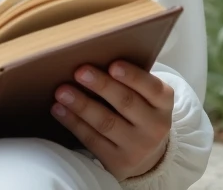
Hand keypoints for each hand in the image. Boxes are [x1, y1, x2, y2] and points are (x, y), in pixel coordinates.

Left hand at [50, 61, 172, 179]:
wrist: (147, 156)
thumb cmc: (139, 113)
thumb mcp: (145, 98)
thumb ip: (129, 82)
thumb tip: (94, 58)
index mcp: (163, 104)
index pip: (152, 88)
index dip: (133, 77)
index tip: (113, 65)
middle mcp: (155, 127)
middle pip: (126, 103)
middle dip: (101, 86)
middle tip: (80, 71)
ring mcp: (137, 147)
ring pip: (106, 123)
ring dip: (81, 105)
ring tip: (62, 91)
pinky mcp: (118, 163)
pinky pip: (92, 140)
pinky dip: (73, 123)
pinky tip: (59, 109)